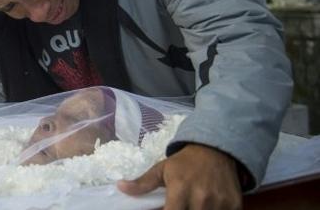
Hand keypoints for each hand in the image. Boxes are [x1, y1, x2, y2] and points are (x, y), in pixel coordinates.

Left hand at [118, 143, 241, 209]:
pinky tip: (207, 206)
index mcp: (180, 189)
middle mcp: (201, 198)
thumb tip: (120, 187)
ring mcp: (220, 203)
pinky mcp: (235, 205)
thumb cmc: (185, 162)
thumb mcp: (162, 169)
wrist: (216, 150)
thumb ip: (142, 183)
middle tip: (180, 205)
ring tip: (191, 204)